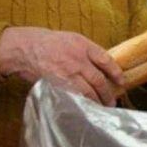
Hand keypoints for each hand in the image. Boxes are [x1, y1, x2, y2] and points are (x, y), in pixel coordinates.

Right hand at [0, 27, 123, 105]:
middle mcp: (77, 59)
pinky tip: (88, 108)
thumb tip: (102, 68)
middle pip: (98, 80)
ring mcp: (67, 73)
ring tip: (103, 107)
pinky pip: (74, 97)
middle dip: (108, 92)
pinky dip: (83, 103)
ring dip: (98, 101)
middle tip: (113, 100)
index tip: (121, 81)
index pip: (106, 60)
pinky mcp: (57, 84)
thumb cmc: (50, 43)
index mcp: (83, 45)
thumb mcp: (72, 39)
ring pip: (88, 91)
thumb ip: (87, 52)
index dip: (116, 72)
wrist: (25, 47)